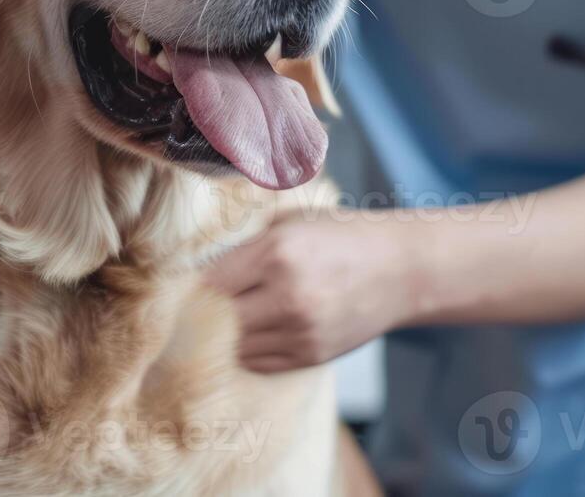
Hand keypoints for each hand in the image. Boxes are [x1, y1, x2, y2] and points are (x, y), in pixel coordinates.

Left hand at [205, 212, 417, 373]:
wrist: (402, 269)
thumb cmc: (342, 236)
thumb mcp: (292, 222)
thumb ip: (247, 244)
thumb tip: (197, 270)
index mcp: (277, 252)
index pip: (210, 281)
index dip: (191, 285)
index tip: (182, 285)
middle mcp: (287, 294)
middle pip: (216, 318)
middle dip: (202, 313)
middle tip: (194, 307)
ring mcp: (300, 330)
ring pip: (234, 344)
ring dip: (223, 334)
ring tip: (223, 318)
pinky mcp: (310, 355)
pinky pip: (258, 361)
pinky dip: (247, 348)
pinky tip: (252, 331)